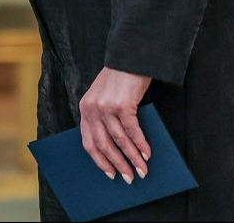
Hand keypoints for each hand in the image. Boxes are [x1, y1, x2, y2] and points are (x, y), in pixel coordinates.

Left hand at [79, 67, 152, 182]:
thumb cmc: (120, 78)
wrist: (130, 56)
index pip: (88, 142)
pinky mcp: (122, 104)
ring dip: (132, 159)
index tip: (110, 174)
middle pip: (103, 145)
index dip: (99, 160)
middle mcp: (92, 109)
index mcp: (85, 108)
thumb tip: (116, 147)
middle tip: (129, 178)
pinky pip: (132, 131)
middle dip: (117, 164)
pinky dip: (141, 145)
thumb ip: (104, 117)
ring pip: (120, 141)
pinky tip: (148, 153)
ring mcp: (106, 107)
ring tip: (142, 170)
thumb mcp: (103, 96)